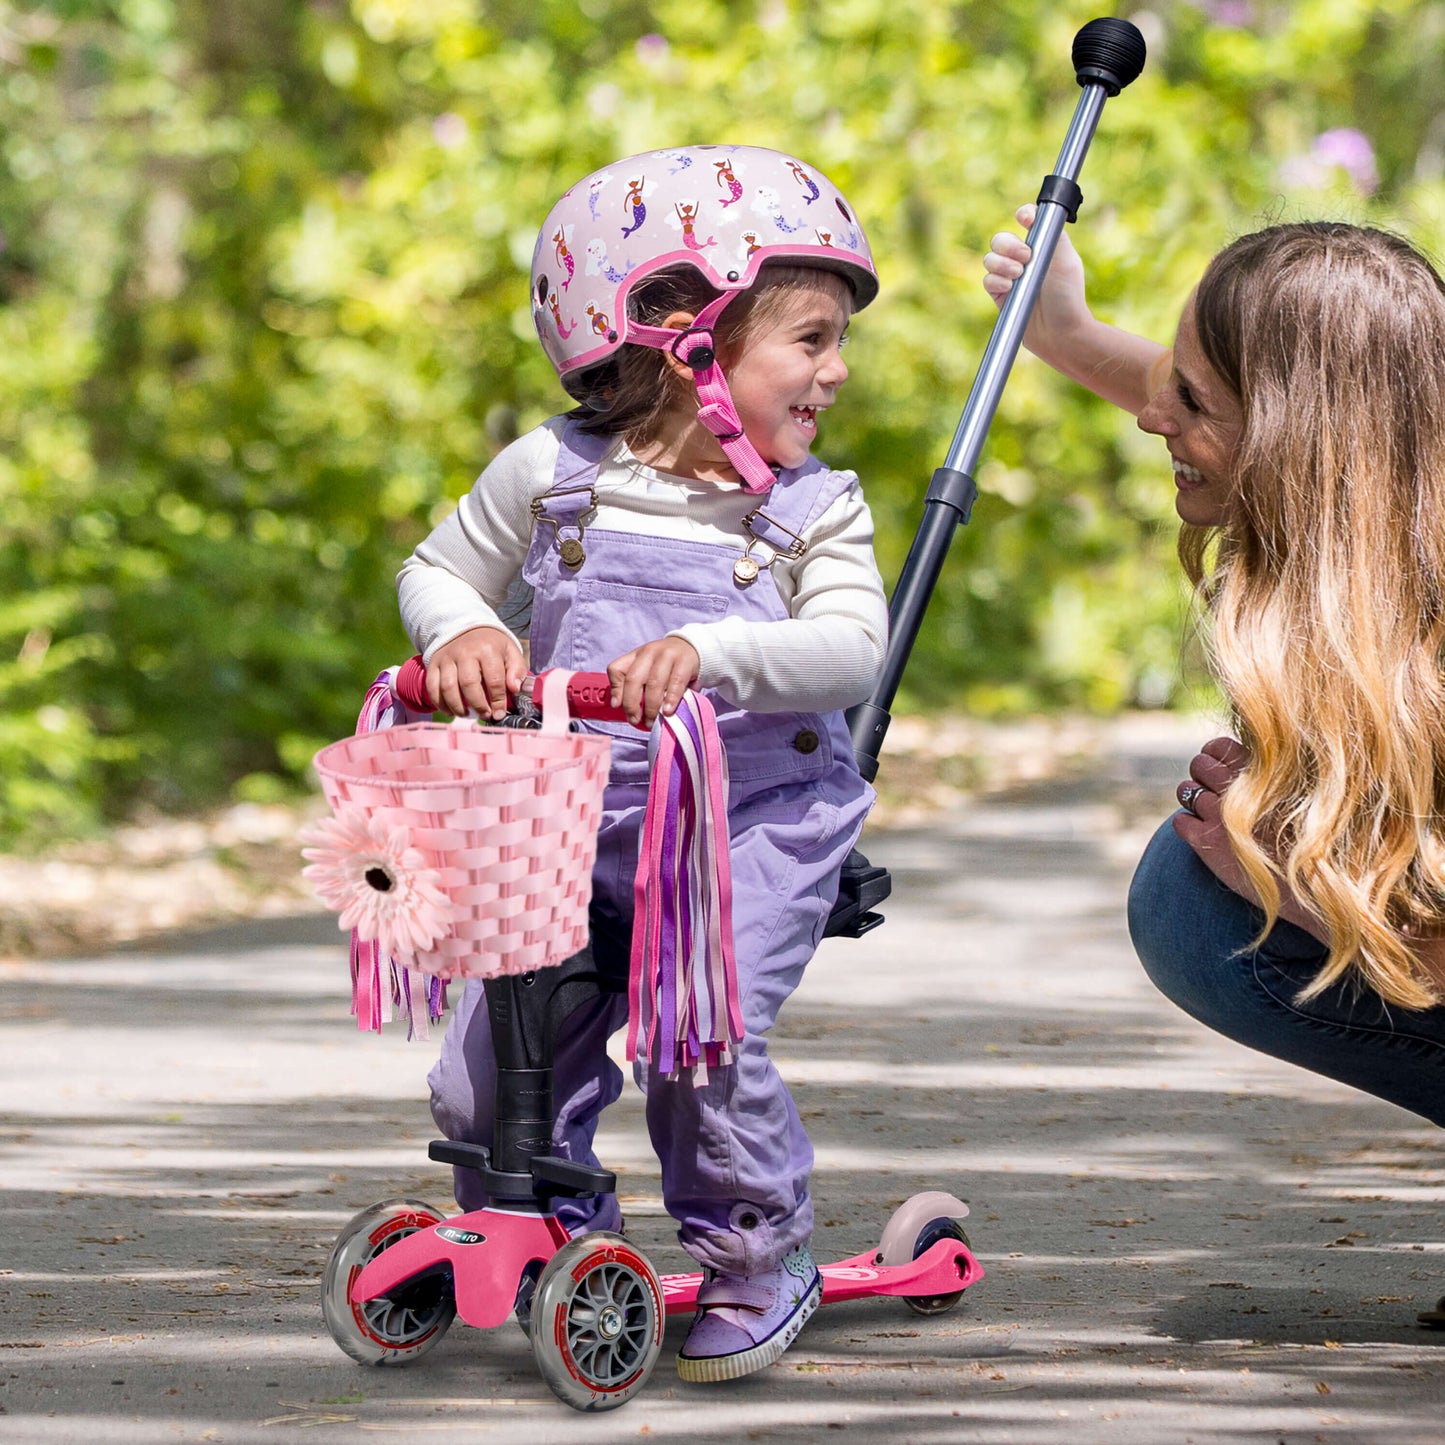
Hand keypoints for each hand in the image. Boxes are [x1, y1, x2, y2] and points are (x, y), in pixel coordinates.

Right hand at [426, 626, 525, 719]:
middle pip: (468, 684)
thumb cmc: (491, 645)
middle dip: (478, 705)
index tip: (499, 713)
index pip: (494, 680)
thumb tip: (514, 689)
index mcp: (487, 649)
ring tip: (467, 714)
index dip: (498, 701)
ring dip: (457, 706)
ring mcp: (447, 658)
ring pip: (448, 687)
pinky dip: (440, 703)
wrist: (465, 627)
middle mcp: (465, 652)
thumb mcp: (510, 651)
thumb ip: (517, 669)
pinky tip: (451, 711)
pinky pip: (432, 686)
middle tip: (485, 715)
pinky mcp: (434, 664)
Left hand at [608, 637, 699, 727]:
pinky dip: (671, 699)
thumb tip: (616, 704)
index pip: (616, 668)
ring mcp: (667, 655)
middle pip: (633, 679)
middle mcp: (649, 652)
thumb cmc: (666, 665)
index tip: (617, 706)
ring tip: (651, 721)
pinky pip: (675, 683)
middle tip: (635, 720)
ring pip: (653, 683)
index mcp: (636, 655)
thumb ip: (633, 684)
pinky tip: (667, 711)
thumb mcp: (647, 669)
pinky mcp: (684, 662)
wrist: (693, 648)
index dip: (615, 690)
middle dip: (631, 704)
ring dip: (651, 706)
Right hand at [981, 203, 1091, 361]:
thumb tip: (1036, 215)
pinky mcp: (1000, 296)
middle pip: (1000, 238)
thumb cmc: (1067, 296)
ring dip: (1002, 263)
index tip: (1024, 218)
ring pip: (990, 258)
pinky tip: (1009, 288)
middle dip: (1008, 244)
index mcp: (1042, 245)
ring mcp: (1010, 277)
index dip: (1023, 215)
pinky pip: (987, 280)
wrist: (1060, 332)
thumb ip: (1052, 234)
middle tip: (1025, 256)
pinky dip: (996, 281)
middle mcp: (1024, 259)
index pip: (1027, 220)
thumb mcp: (1066, 259)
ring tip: (1018, 275)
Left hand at [1172, 737, 1326, 941]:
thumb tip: (1248, 760)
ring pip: (1185, 791)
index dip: (1213, 754)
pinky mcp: (1205, 842)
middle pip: (1198, 765)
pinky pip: (1180, 821)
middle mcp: (1238, 790)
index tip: (1216, 763)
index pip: (1219, 746)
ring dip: (1191, 797)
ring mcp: (1219, 815)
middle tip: (1210, 788)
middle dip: (1200, 773)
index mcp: (1263, 773)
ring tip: (1208, 810)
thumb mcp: (1302, 796)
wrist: (1313, 889)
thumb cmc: (1310, 841)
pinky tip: (1205, 834)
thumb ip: (1274, 777)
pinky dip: (1188, 825)